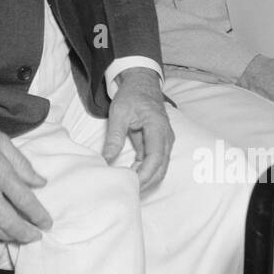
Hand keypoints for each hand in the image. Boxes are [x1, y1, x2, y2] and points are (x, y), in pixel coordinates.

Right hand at [0, 114, 52, 243]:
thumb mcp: (1, 140)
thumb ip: (22, 164)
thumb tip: (40, 182)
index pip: (24, 200)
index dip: (38, 215)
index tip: (47, 223)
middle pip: (9, 222)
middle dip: (26, 233)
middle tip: (36, 236)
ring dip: (10, 236)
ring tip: (21, 237)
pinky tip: (0, 229)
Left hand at [102, 67, 173, 191]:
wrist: (141, 84)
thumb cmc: (131, 95)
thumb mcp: (118, 113)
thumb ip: (114, 137)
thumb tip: (107, 160)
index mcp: (158, 127)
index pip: (156, 156)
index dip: (146, 173)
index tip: (132, 182)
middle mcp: (166, 136)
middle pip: (161, 166)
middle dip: (146, 181)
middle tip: (128, 190)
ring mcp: (165, 141)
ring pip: (161, 167)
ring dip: (147, 178)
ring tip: (129, 185)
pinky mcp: (159, 143)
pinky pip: (156, 162)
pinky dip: (146, 171)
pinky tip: (132, 176)